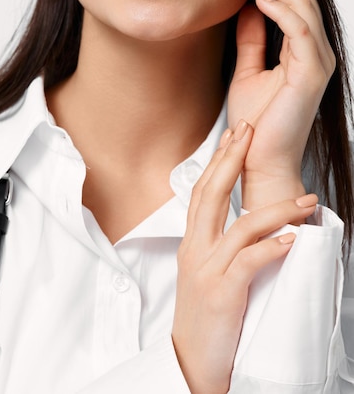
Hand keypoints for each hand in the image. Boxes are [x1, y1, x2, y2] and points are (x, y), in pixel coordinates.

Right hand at [172, 121, 317, 393]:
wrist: (189, 365)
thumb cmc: (205, 319)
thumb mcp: (204, 274)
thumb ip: (219, 247)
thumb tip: (249, 225)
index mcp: (192, 244)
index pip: (202, 191)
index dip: (218, 160)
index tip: (234, 136)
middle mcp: (195, 251)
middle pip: (210, 193)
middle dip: (232, 159)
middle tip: (250, 131)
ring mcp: (206, 272)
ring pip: (241, 227)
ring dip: (277, 210)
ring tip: (306, 201)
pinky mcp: (221, 295)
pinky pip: (248, 263)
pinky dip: (271, 247)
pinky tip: (291, 239)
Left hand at [228, 0, 334, 208]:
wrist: (259, 159)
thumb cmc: (256, 121)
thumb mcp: (249, 70)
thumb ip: (252, 39)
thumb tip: (248, 7)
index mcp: (304, 49)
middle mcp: (316, 51)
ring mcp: (317, 61)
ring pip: (302, 6)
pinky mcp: (310, 74)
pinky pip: (299, 32)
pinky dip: (280, 10)